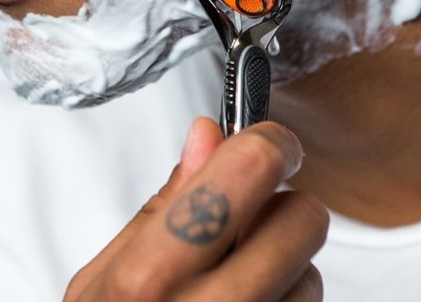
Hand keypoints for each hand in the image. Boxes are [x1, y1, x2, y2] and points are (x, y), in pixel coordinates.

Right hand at [64, 117, 327, 301]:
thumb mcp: (105, 279)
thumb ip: (162, 206)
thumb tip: (209, 134)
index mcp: (148, 278)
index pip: (248, 170)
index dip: (270, 146)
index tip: (270, 148)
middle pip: (303, 219)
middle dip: (283, 211)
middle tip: (250, 225)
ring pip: (315, 276)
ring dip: (287, 273)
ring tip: (237, 289)